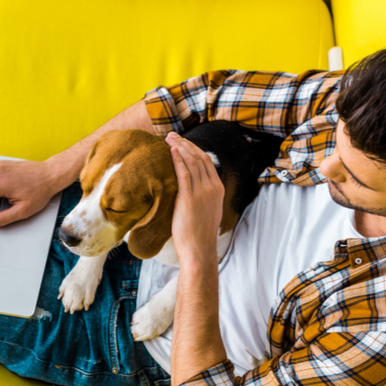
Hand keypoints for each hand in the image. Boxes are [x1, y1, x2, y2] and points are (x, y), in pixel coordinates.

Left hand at [167, 132, 223, 265]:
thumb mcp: (207, 211)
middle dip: (184, 143)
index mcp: (217, 189)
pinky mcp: (189, 199)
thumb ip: (203, 197)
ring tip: (168, 139)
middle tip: (171, 135)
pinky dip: (177, 160)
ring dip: (179, 147)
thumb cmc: (200, 234)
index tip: (181, 141)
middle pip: (198, 157)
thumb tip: (192, 189)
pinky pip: (183, 174)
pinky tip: (171, 151)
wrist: (199, 249)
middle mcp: (211, 187)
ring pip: (191, 162)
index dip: (193, 148)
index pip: (206, 161)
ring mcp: (201, 192)